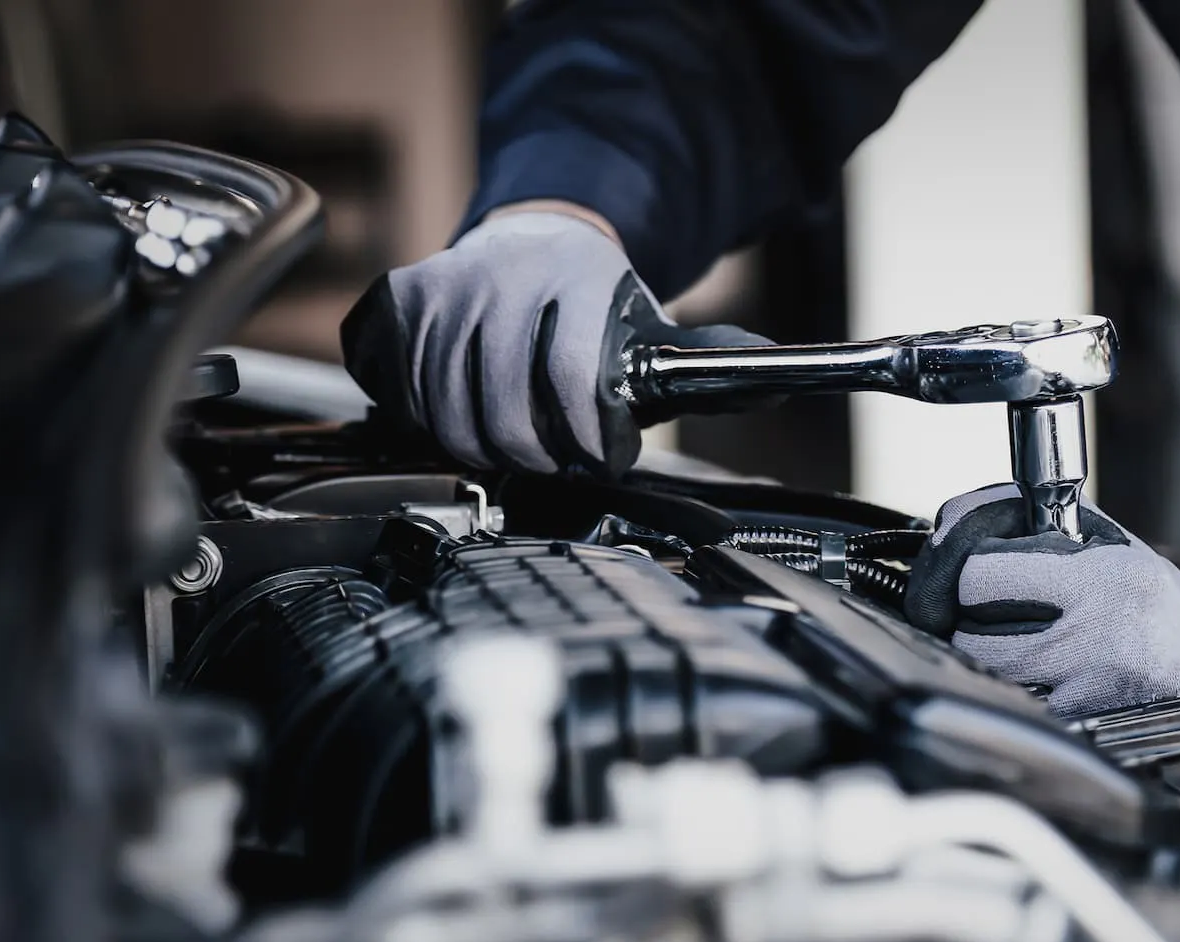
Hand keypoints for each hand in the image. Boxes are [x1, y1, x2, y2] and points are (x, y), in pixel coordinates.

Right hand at [340, 206, 769, 477]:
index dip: (586, 440)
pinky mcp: (398, 303)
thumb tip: (781, 381)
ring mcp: (443, 287)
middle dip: (536, 459)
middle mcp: (502, 276)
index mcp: (576, 279)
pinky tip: (463, 414)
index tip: (599, 459)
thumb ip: (712, 363)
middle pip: (502, 414)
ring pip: (445, 414)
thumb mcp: (656, 330)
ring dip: (480, 448)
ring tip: (515, 443)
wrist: (536, 239)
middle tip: (556, 463)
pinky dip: (427, 421)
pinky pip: (399, 393)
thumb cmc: (598, 307)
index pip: (573, 380)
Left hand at [904, 484, 1179, 775]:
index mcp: (1096, 583)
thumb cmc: (1152, 602)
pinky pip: (1020, 712)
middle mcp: (1091, 640)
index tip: (975, 576)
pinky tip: (1032, 682)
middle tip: (980, 617)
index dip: (966, 574)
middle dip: (965, 625)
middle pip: (973, 639)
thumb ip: (1041, 526)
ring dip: (983, 664)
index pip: (982, 577)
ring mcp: (1087, 693)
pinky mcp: (1085, 730)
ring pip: (990, 682)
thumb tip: (961, 516)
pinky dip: (1013, 698)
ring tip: (1008, 647)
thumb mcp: (1109, 546)